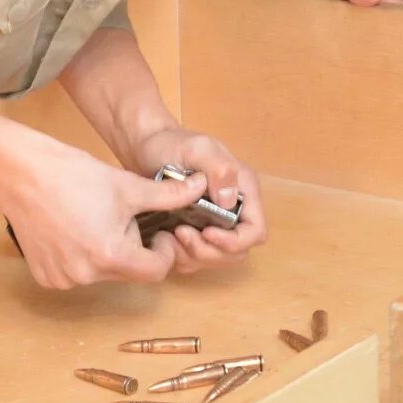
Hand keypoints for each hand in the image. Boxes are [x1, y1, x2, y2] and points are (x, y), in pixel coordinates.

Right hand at [0, 139, 194, 290]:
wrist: (20, 174)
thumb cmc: (74, 177)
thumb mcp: (129, 186)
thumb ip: (170, 195)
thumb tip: (203, 186)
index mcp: (111, 255)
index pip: (156, 271)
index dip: (163, 251)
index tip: (158, 232)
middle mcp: (86, 275)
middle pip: (129, 272)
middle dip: (134, 249)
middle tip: (122, 219)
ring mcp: (63, 279)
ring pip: (103, 274)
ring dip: (108, 254)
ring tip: (95, 220)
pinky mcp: (46, 277)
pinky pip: (77, 274)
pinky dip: (82, 258)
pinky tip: (73, 231)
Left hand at [126, 126, 268, 272]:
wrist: (147, 147)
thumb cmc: (172, 143)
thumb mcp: (197, 149)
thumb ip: (219, 171)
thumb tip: (230, 201)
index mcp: (243, 191)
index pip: (255, 231)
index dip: (236, 240)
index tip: (207, 232)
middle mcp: (234, 211)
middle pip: (237, 252)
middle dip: (210, 251)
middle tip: (181, 234)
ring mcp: (215, 224)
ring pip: (216, 259)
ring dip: (193, 256)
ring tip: (170, 235)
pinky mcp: (197, 232)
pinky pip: (196, 259)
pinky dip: (182, 257)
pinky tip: (165, 240)